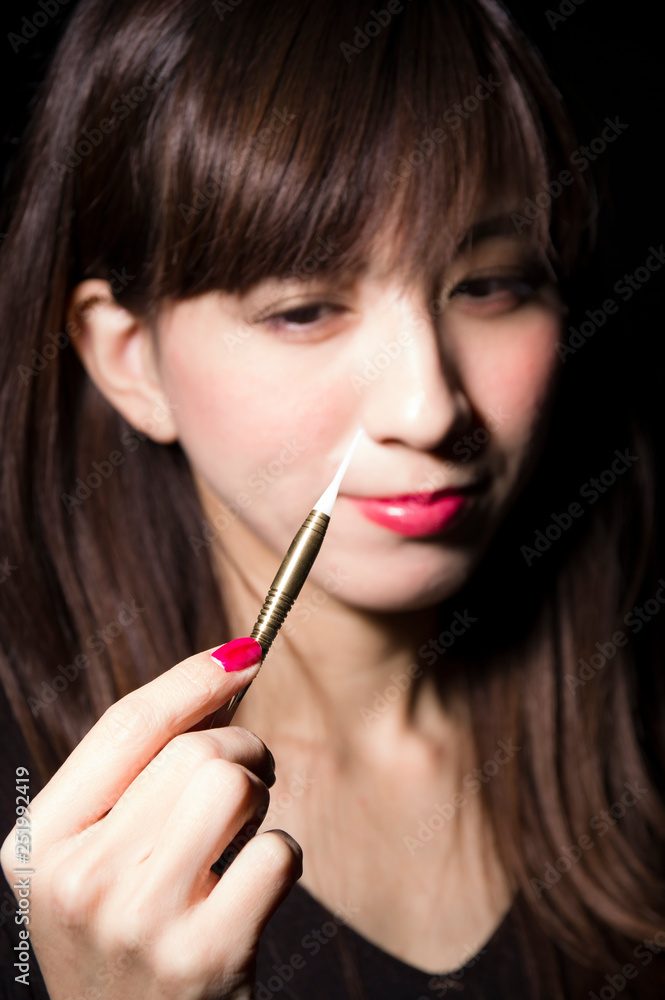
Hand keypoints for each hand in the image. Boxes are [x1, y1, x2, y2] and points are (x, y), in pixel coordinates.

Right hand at [0, 643, 301, 999]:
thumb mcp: (95, 859)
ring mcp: (140, 920)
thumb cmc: (125, 937)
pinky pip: (276, 852)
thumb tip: (223, 673)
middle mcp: (79, 880)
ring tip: (242, 831)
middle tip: (248, 781)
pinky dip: (280, 859)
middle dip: (241, 749)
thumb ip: (138, 774)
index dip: (193, 678)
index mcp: (40, 844)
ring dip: (258, 796)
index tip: (245, 653)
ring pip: (232, 784)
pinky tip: (251, 892)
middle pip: (193, 750)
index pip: (127, 725)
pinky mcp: (205, 955)